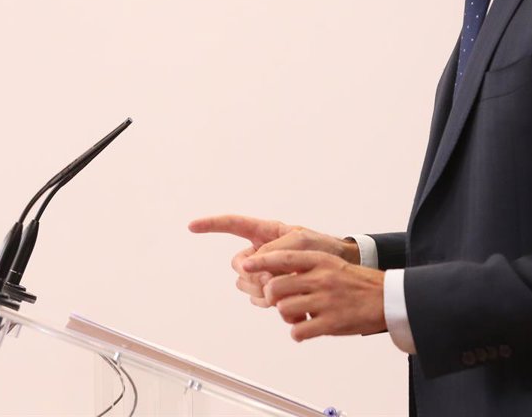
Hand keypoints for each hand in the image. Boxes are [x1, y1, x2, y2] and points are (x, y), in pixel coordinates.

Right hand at [187, 214, 359, 307]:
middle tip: (277, 277)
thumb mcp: (299, 242)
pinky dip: (275, 306)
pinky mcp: (274, 292)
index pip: (233, 225)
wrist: (340, 269)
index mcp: (265, 233)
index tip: (191, 226)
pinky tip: (295, 306)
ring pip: (247, 287)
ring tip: (290, 288)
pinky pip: (261, 302)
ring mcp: (266, 273)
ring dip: (265, 292)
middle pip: (239, 266)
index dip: (212, 224)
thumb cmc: (321, 248)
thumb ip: (273, 251)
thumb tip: (251, 267)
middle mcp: (261, 253)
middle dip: (254, 275)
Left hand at [243, 249, 385, 340]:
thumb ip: (307, 268)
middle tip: (277, 300)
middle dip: (271, 295)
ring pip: (284, 309)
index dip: (261, 260)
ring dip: (286, 315)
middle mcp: (321, 278)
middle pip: (277, 286)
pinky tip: (305, 330)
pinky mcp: (330, 322)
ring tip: (298, 316)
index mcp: (321, 261)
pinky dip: (298, 333)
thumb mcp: (332, 265)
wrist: (386, 298)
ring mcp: (325, 300)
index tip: (245, 264)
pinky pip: (298, 331)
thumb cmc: (357, 283)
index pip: (283, 258)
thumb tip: (277, 274)